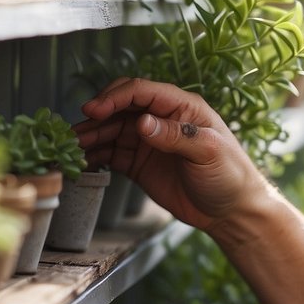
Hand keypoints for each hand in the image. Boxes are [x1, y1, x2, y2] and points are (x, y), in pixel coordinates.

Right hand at [75, 78, 267, 231]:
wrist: (231, 212)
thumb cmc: (229, 176)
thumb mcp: (208, 152)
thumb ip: (175, 136)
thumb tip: (142, 122)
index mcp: (182, 108)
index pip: (142, 91)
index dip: (115, 97)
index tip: (95, 110)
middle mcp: (161, 119)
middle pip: (121, 108)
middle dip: (97, 116)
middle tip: (76, 130)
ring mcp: (149, 141)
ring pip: (111, 131)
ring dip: (91, 136)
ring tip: (72, 146)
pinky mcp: (139, 163)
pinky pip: (111, 153)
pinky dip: (95, 155)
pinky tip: (82, 161)